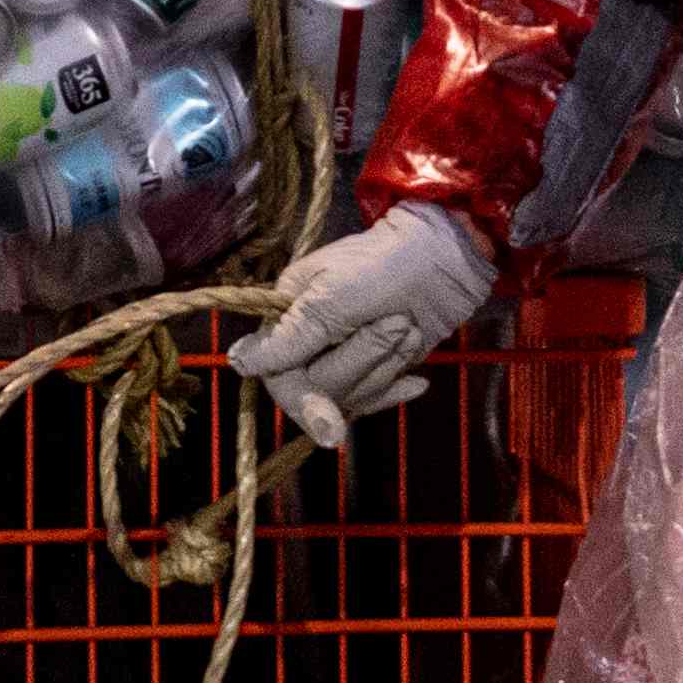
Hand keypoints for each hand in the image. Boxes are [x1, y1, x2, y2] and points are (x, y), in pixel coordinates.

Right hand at [226, 204, 496, 450]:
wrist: (445, 259)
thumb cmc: (385, 264)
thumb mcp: (333, 294)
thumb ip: (290, 334)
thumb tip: (237, 362)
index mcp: (288, 313)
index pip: (280, 375)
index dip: (303, 400)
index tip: (331, 424)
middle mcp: (309, 340)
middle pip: (319, 388)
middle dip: (362, 360)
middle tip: (397, 323)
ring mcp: (342, 356)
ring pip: (350, 396)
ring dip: (385, 362)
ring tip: (407, 324)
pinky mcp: (373, 369)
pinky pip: (375, 399)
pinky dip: (396, 385)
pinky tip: (416, 377)